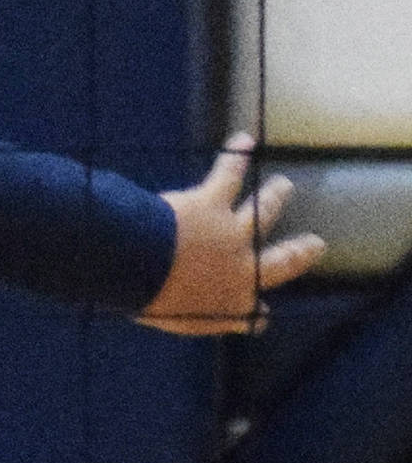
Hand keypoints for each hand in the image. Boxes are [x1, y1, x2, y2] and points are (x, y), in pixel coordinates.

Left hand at [139, 135, 324, 334]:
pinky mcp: (213, 203)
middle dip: (300, 252)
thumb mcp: (178, 320)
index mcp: (232, 306)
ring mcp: (232, 232)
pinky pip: (229, 175)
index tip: (262, 314)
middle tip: (316, 244)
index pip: (252, 315)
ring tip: (284, 185)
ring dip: (274, 196)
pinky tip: (244, 142)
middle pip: (282, 260)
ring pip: (264, 211)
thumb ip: (195, 317)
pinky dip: (237, 157)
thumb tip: (202, 318)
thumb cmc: (154, 300)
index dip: (257, 315)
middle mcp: (243, 268)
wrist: (145, 268)